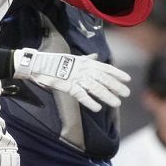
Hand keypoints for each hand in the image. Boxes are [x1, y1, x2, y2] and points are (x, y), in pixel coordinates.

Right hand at [12, 49, 129, 111]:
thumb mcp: (73, 58)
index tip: (127, 79)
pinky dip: (90, 102)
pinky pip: (81, 95)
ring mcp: (75, 77)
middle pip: (103, 78)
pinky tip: (97, 108)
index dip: (117, 73)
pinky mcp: (67, 86)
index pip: (105, 68)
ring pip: (95, 88)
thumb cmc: (55, 62)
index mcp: (85, 62)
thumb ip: (86, 59)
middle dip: (115, 86)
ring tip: (116, 103)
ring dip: (107, 96)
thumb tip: (96, 57)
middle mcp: (83, 69)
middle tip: (126, 93)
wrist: (38, 65)